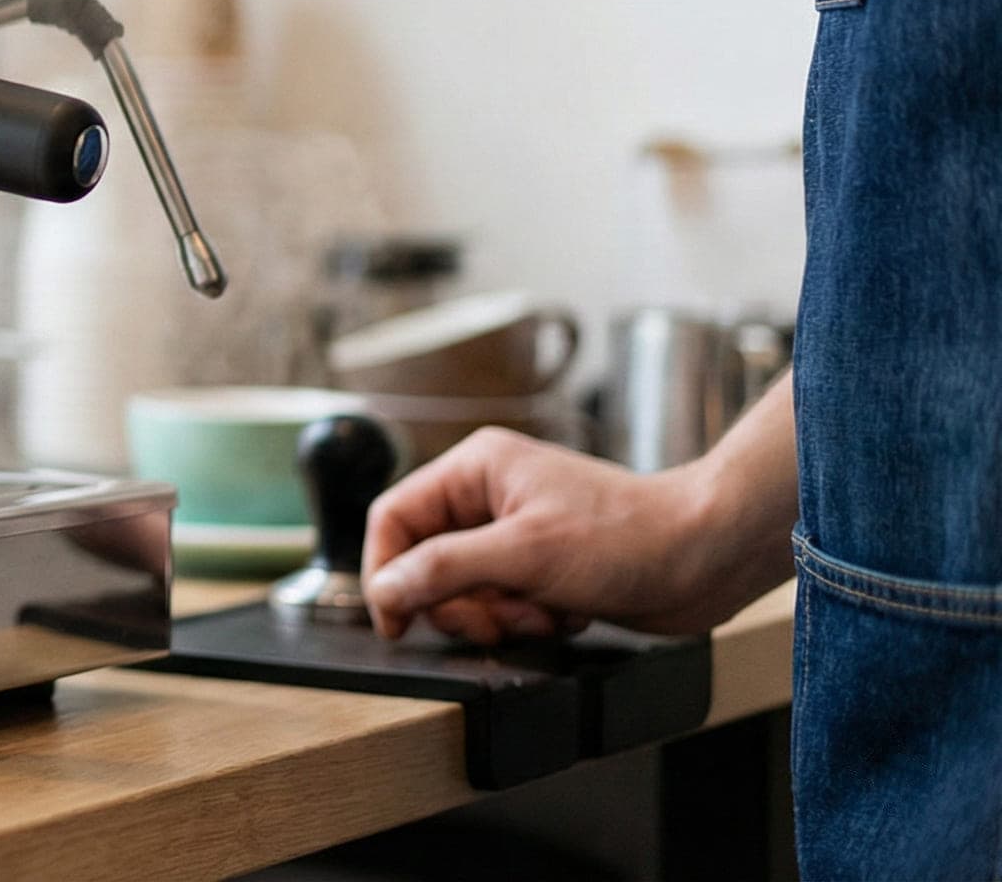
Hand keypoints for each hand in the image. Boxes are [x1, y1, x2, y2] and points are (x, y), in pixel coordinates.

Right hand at [361, 423, 789, 643]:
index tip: (395, 621)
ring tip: (543, 611)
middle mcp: (487, 496)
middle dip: (460, 602)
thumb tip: (384, 589)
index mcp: (475, 469)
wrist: (706, 558)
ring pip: (462, 591)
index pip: (394, 518)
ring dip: (497, 615)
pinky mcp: (539, 567)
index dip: (386, 572)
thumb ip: (443, 569)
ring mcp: (514, 532)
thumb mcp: (523, 553)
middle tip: (497, 617)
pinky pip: (499, 605)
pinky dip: (524, 619)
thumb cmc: (627, 537)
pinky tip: (563, 612)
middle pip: (425, 562)